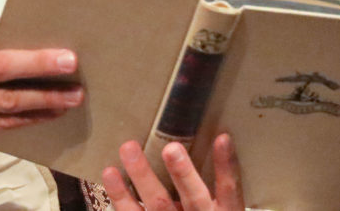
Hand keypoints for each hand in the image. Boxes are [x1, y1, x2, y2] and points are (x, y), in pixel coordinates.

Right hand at [0, 18, 82, 156]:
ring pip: (8, 102)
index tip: (55, 38)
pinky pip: (4, 124)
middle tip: (71, 63)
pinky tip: (51, 113)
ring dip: (44, 98)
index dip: (20, 32)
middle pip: (1, 67)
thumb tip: (31, 32)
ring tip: (72, 95)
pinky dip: (31, 118)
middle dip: (39, 65)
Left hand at [103, 134, 244, 210]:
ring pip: (158, 204)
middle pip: (193, 198)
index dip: (226, 166)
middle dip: (182, 173)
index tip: (222, 138)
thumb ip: (212, 182)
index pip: (230, 190)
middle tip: (171, 148)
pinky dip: (119, 195)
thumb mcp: (217, 205)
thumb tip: (204, 136)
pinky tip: (110, 173)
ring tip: (129, 148)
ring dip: (142, 176)